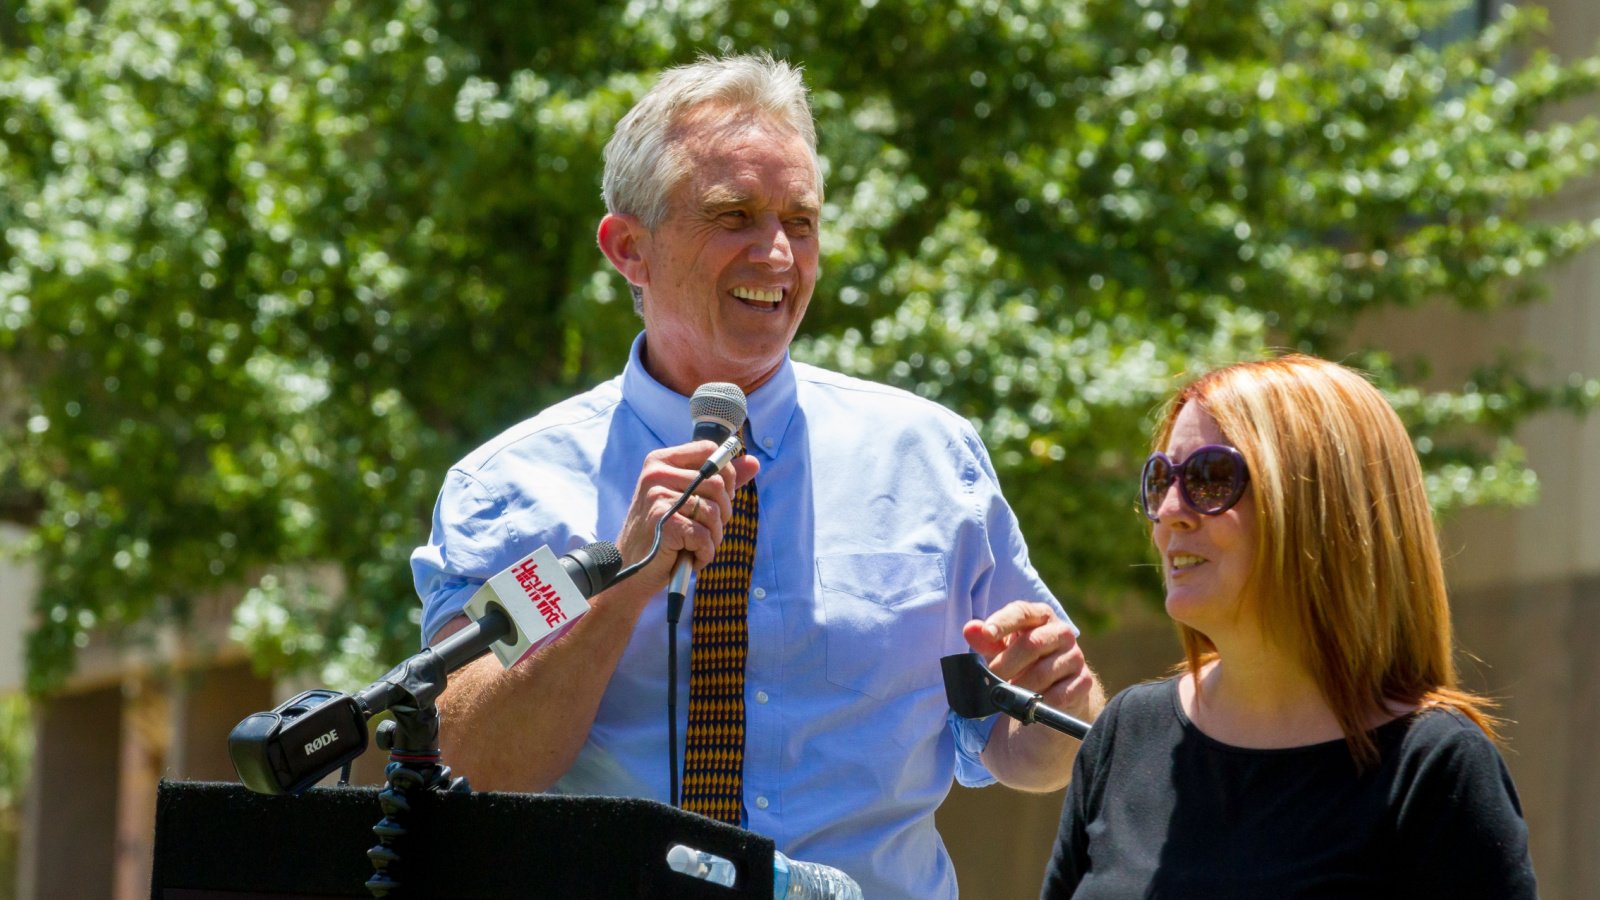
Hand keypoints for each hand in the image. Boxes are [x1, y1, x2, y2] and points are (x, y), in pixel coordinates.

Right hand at [613, 440, 759, 592]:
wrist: (630, 568)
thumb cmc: (663, 532)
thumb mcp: (689, 500)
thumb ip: (720, 480)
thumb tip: (754, 463)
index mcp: (661, 461)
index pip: (709, 450)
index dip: (725, 474)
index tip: (720, 497)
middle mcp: (656, 474)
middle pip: (718, 484)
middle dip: (723, 514)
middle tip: (707, 530)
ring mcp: (658, 497)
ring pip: (713, 512)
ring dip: (713, 537)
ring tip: (696, 546)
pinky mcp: (663, 522)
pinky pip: (703, 536)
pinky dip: (705, 553)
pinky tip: (692, 557)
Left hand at [962, 601, 1096, 723]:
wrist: (1057, 687)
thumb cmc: (1024, 659)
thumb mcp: (1003, 647)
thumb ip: (986, 639)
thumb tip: (970, 629)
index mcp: (1040, 616)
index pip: (1022, 612)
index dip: (1003, 622)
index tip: (987, 633)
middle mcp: (1062, 632)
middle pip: (1032, 644)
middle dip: (1006, 664)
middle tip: (990, 678)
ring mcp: (1075, 656)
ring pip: (1043, 672)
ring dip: (1019, 687)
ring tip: (1005, 695)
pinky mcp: (1084, 681)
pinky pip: (1059, 694)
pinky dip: (1039, 702)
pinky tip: (1028, 705)